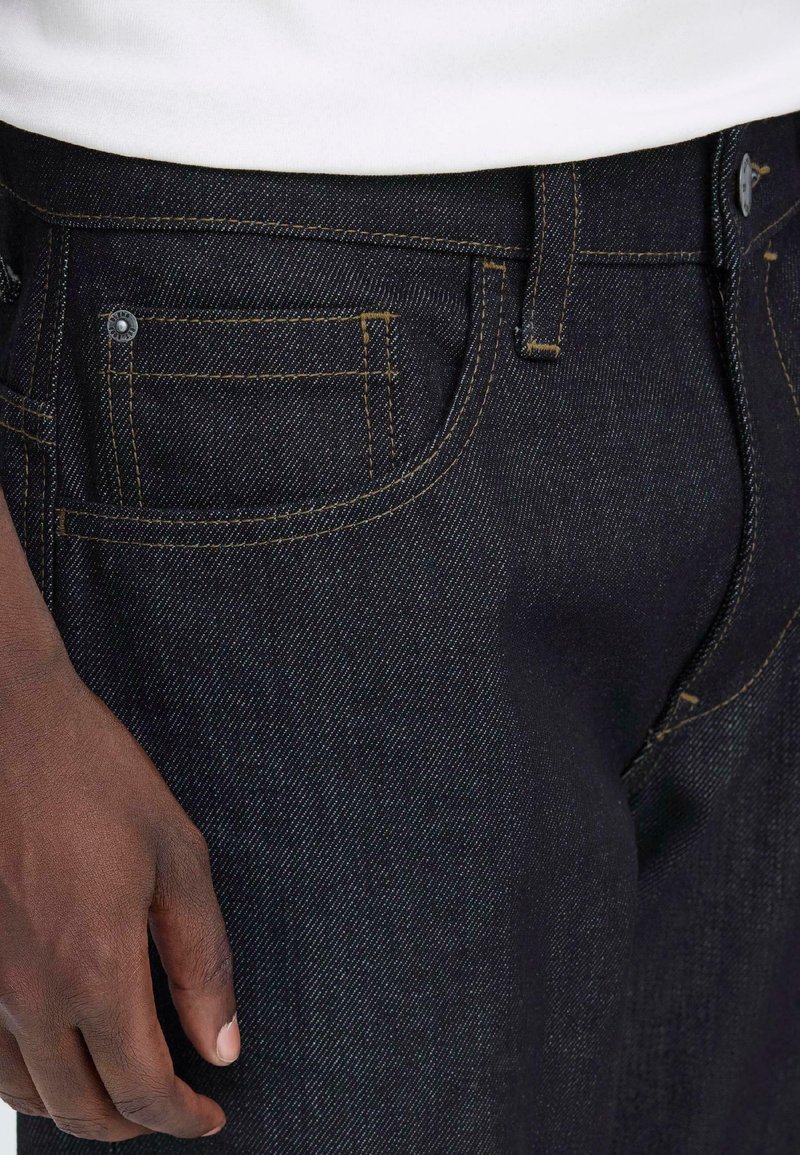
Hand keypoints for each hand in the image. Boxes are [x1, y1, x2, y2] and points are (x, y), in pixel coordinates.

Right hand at [0, 654, 237, 1141]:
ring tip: (118, 1088)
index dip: (182, 1117)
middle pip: (78, 1108)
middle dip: (132, 1125)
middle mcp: (27, 992)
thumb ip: (202, 959)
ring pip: (23, 1092)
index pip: (142, 1088)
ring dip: (75, 1106)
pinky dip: (25, 1075)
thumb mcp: (175, 856)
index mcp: (94, 967)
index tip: (209, 1116)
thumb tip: (222, 1043)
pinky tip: (54, 1049)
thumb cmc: (92, 775)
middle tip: (170, 1109)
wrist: (6, 722)